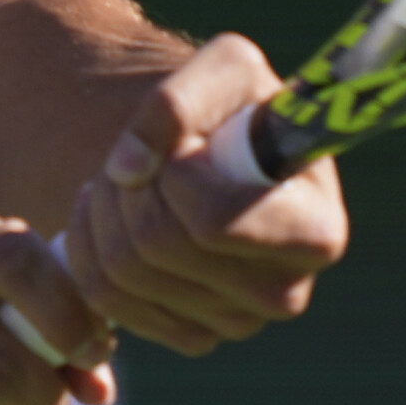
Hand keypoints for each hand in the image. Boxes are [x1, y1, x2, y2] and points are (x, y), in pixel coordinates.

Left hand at [60, 34, 349, 354]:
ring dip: (104, 210)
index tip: (185, 146)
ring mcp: (236, 323)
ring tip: (130, 182)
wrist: (212, 151)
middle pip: (158, 245)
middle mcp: (284, 292)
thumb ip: (177, 100)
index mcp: (315, 233)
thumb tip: (128, 170)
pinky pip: (104, 300)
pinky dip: (90, 248)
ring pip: (122, 272)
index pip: (212, 221)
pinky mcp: (188, 336)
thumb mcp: (225, 68)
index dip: (175, 174)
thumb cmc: (235, 108)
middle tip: (146, 160)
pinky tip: (116, 217)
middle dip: (131, 187)